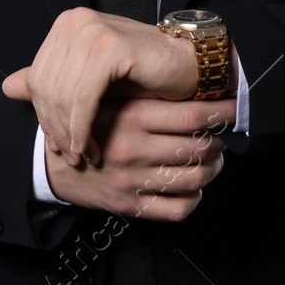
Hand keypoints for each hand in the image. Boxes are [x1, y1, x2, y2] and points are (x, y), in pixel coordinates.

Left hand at [2, 7, 199, 164]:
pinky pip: (84, 97)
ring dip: (69, 133)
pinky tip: (89, 146)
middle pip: (45, 87)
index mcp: (67, 24)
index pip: (37, 77)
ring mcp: (93, 30)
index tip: (56, 144)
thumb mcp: (91, 79)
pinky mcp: (111, 47)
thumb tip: (7, 87)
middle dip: (54, 128)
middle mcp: (76, 21)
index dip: (42, 116)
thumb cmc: (142, 74)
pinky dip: (82, 127)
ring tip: (81, 155)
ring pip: (62, 95)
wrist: (188, 65)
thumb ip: (52, 81)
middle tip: (68, 156)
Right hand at [43, 95, 233, 220]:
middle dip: (220, 140)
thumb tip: (191, 75)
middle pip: (200, 147)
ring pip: (195, 179)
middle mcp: (134, 150)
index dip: (222, 112)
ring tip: (213, 157)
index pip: (193, 116)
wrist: (50, 163)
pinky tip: (193, 186)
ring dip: (213, 168)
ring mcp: (133, 180)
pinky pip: (178, 209)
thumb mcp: (109, 96)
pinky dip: (195, 198)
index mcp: (131, 117)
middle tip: (223, 132)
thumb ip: (143, 87)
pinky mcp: (130, 206)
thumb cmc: (86, 124)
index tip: (235, 106)